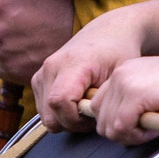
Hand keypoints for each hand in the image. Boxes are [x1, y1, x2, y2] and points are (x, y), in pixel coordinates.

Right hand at [35, 7, 154, 131]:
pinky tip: (76, 104)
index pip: (59, 101)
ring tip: (85, 108)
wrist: (107, 34)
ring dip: (65, 120)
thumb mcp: (120, 74)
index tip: (93, 118)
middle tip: (91, 117)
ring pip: (45, 115)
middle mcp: (51, 67)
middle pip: (49, 114)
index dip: (75, 119)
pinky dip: (59, 113)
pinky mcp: (39, 79)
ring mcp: (41, 73)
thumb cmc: (117, 53)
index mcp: (72, 63)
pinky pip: (44, 110)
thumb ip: (106, 98)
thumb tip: (98, 121)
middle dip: (71, 123)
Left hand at [88, 48, 158, 144]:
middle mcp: (120, 75)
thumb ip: (137, 107)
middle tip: (149, 131)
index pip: (99, 106)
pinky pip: (122, 127)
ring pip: (108, 127)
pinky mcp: (136, 94)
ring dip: (131, 136)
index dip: (118, 123)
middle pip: (100, 119)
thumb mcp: (158, 94)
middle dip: (122, 133)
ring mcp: (126, 83)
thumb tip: (122, 131)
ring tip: (155, 129)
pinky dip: (138, 136)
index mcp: (124, 72)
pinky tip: (158, 127)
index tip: (142, 125)